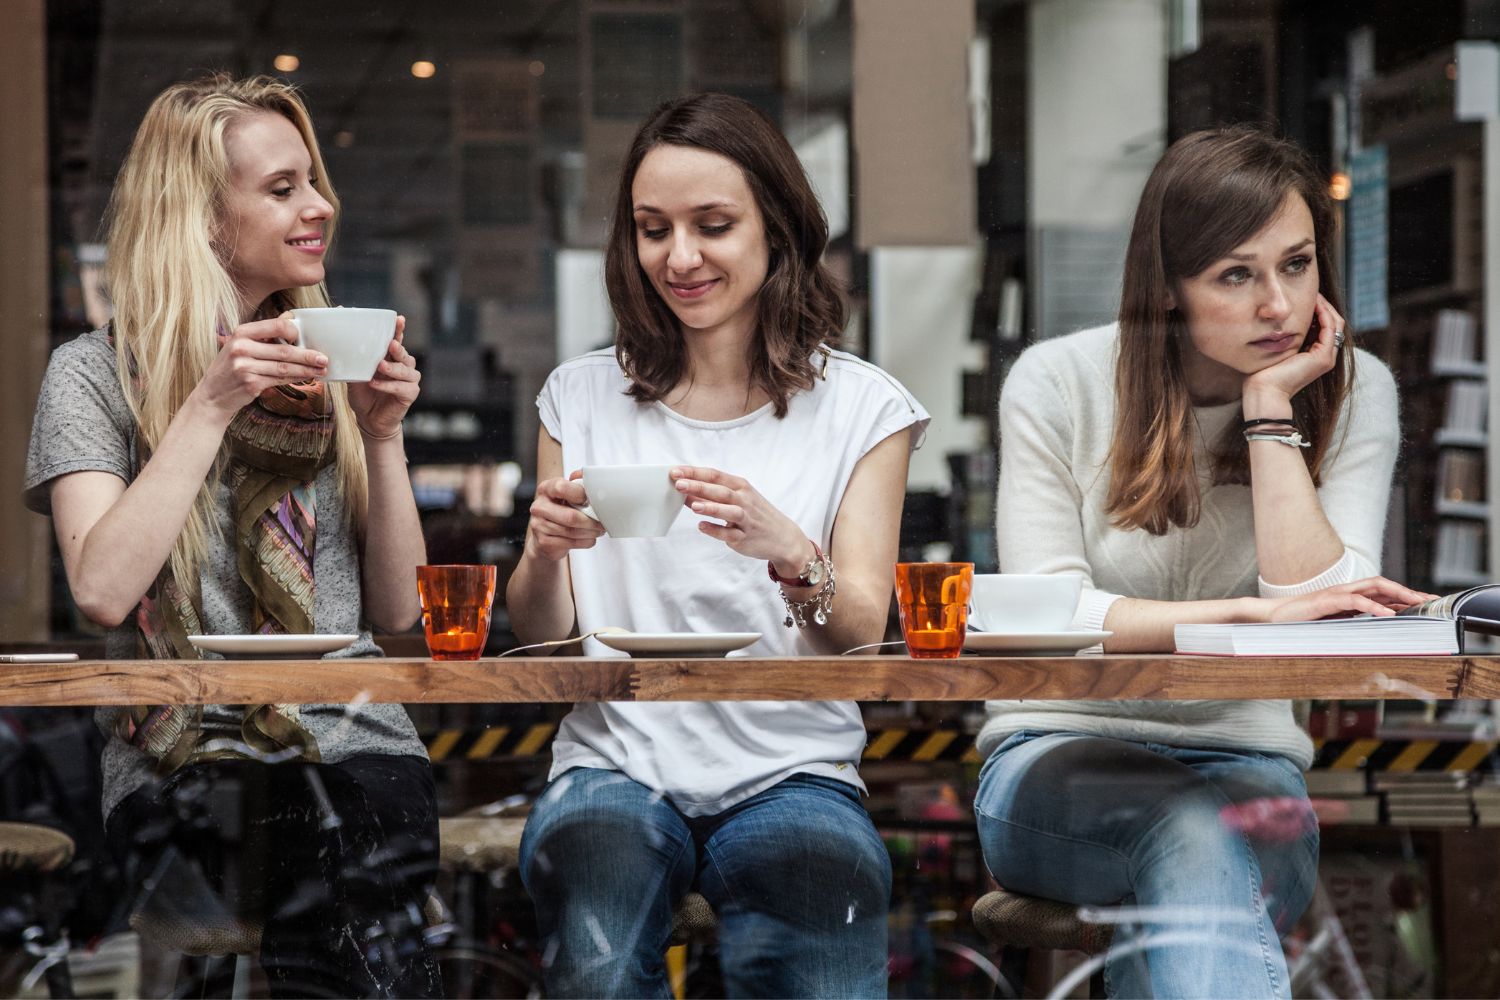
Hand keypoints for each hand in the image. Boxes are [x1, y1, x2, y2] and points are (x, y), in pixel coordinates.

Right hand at [196, 317, 328, 418]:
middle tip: (324, 358)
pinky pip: (280, 380)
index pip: (275, 326)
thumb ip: (262, 338)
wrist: (212, 395)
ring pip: (284, 367)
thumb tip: (293, 329)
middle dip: (307, 355)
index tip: (305, 338)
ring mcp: (245, 367)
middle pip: (284, 350)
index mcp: (241, 333)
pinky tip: (306, 378)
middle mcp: (241, 348)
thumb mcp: (240, 346)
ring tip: (321, 370)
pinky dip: (295, 378)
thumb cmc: (231, 368)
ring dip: (306, 369)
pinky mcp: (251, 384)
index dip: (294, 331)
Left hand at [346, 316, 420, 437]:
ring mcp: (409, 381)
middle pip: (404, 354)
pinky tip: (375, 384)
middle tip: (390, 344)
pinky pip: (401, 387)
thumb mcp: (355, 374)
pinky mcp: (409, 395)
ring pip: (406, 370)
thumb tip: (335, 340)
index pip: (397, 340)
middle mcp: (404, 367)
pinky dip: (388, 385)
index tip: (399, 319)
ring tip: (380, 366)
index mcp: (391, 358)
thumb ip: (352, 359)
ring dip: (393, 368)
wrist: (369, 419)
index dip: (399, 330)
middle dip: (398, 348)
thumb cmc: (363, 394)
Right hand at [524, 471, 603, 561]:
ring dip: (590, 532)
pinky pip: (569, 543)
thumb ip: (578, 483)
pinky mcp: (543, 541)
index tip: (590, 500)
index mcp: (546, 489)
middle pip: (570, 516)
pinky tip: (590, 539)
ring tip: (599, 530)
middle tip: (602, 523)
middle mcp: (539, 506)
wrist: (546, 534)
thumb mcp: (568, 493)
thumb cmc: (561, 509)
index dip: (579, 494)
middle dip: (591, 521)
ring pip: (572, 531)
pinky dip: (585, 542)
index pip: (561, 488)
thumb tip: (588, 476)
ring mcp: (538, 524)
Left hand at [670, 465, 808, 569]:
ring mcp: (745, 520)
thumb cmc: (756, 514)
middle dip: (698, 487)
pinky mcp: (744, 539)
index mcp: (741, 487)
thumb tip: (685, 491)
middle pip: (720, 491)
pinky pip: (729, 534)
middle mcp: (744, 501)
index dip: (694, 473)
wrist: (784, 538)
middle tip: (678, 484)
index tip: (674, 471)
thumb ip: (713, 495)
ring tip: (693, 505)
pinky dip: (716, 530)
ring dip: (711, 507)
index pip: (715, 476)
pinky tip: (702, 527)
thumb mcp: (740, 498)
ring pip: (728, 511)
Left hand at [1242, 294, 1344, 410]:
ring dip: (1325, 306)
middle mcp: (1325, 357)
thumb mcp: (1276, 349)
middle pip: (1333, 322)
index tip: (1306, 296)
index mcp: (1315, 355)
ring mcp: (1326, 358)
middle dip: (1324, 305)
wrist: (1264, 392)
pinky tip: (1313, 303)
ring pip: (1335, 323)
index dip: (1319, 310)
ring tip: (1314, 294)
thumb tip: (1277, 319)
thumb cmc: (1263, 373)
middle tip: (1313, 291)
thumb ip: (1284, 336)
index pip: (1324, 326)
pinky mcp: (1323, 358)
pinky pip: (1329, 328)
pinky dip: (1323, 313)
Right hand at [1262, 576, 1436, 622]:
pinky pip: (1355, 601)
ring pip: (1373, 587)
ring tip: (1415, 602)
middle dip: (1407, 591)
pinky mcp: (1325, 601)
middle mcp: (1343, 591)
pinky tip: (1388, 614)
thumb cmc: (1297, 623)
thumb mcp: (1330, 624)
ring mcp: (1335, 593)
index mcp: (1346, 596)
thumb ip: (1349, 622)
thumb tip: (1372, 632)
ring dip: (1397, 593)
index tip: (1424, 601)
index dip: (1403, 594)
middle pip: (1382, 584)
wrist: (1270, 618)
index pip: (1380, 591)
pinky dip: (1373, 606)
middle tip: (1428, 600)